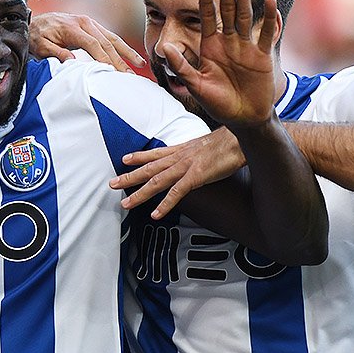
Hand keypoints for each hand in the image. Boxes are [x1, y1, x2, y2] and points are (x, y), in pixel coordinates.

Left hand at [29, 12, 145, 71]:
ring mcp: (90, 23)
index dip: (104, 58)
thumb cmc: (37, 36)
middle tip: (129, 75)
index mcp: (73, 28)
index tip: (113, 72)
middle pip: (106, 42)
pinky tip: (131, 56)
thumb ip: (56, 53)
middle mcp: (85, 23)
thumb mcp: (41, 47)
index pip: (93, 44)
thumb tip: (73, 61)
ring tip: (140, 65)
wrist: (36, 22)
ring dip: (126, 52)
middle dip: (119, 60)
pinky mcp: (92, 26)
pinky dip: (121, 47)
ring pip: (112, 38)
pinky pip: (109, 36)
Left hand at [110, 127, 245, 217]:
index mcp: (182, 150)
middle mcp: (179, 157)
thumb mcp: (207, 147)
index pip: (156, 153)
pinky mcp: (196, 176)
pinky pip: (177, 193)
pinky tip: (155, 214)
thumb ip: (196, 154)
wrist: (241, 138)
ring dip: (139, 193)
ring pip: (157, 182)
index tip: (124, 159)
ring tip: (125, 203)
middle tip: (112, 184)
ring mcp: (186, 167)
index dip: (139, 156)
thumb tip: (194, 159)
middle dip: (129, 177)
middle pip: (149, 169)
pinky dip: (165, 204)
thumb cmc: (228, 143)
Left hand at [161, 0, 277, 127]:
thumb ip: (181, 66)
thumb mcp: (195, 85)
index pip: (206, 13)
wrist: (242, 119)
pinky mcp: (262, 56)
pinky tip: (269, 0)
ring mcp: (246, 47)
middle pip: (226, 7)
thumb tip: (162, 47)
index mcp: (210, 45)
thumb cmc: (217, 103)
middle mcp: (228, 41)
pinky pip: (266, 34)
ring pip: (244, 14)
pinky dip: (269, 19)